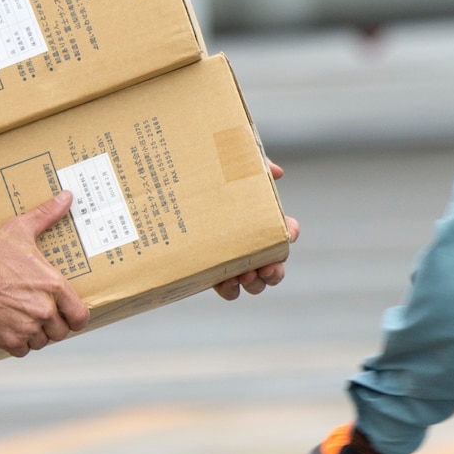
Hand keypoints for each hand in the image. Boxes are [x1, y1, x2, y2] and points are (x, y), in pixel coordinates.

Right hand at [0, 190, 90, 357]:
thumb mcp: (19, 230)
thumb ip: (46, 215)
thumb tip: (66, 197)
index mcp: (53, 285)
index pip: (80, 315)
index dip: (78, 317)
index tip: (72, 315)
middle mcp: (44, 310)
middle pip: (61, 331)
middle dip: (55, 325)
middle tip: (44, 315)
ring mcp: (27, 327)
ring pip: (43, 342)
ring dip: (37, 335)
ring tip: (27, 321)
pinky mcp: (9, 340)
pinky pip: (23, 350)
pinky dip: (19, 344)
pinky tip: (13, 330)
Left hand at [215, 160, 298, 299]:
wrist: (163, 189)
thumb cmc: (204, 173)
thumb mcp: (230, 164)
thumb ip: (255, 164)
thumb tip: (277, 172)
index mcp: (258, 219)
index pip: (286, 230)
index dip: (291, 233)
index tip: (288, 234)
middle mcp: (249, 243)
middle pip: (275, 265)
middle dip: (276, 270)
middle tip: (266, 267)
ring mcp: (231, 259)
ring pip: (255, 282)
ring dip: (256, 283)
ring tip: (245, 276)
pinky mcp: (211, 271)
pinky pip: (229, 289)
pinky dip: (231, 289)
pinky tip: (226, 282)